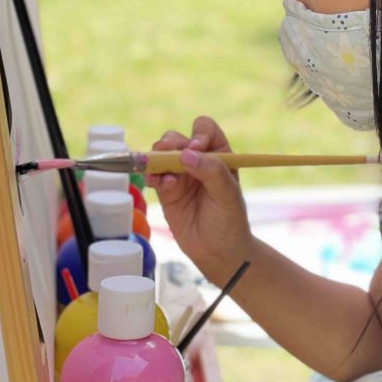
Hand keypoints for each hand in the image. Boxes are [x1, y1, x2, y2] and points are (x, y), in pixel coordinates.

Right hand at [146, 116, 252, 284]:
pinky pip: (154, 175)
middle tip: (172, 156)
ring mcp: (180, 174)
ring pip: (162, 154)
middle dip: (171, 143)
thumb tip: (186, 153)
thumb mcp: (227, 194)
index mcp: (219, 154)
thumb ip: (211, 171)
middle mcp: (198, 160)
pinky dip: (152, 176)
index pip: (205, 130)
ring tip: (161, 172)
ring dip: (158, 157)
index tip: (196, 148)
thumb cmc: (230, 220)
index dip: (198, 134)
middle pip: (178, 138)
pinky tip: (160, 185)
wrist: (218, 251)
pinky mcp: (167, 190)